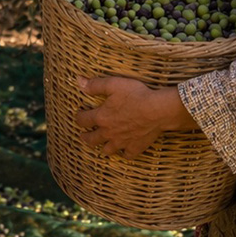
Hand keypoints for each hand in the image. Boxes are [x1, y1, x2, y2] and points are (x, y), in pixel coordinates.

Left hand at [74, 75, 195, 157]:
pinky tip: (124, 150)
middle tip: (83, 136)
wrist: (157, 110)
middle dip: (86, 137)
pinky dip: (124, 153)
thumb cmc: (135, 95)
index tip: (79, 115)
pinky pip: (126, 155)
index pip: (83, 120)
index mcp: (101, 117)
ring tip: (101, 144)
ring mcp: (122, 142)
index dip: (79, 117)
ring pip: (107, 150)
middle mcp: (109, 132)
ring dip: (102, 147)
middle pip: (92, 139)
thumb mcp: (112, 84)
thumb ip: (94, 85)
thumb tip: (78, 81)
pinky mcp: (135, 147)